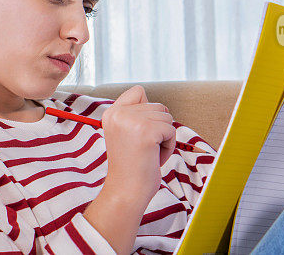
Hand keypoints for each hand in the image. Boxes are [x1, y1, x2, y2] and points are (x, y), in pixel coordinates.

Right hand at [101, 85, 175, 202]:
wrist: (126, 191)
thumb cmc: (132, 165)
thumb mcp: (127, 133)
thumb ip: (138, 115)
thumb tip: (162, 107)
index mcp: (111, 112)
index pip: (139, 91)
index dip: (147, 111)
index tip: (138, 134)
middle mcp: (118, 113)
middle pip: (158, 106)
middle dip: (158, 128)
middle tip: (143, 148)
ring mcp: (132, 120)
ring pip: (167, 117)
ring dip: (164, 138)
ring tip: (148, 153)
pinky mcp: (146, 131)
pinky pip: (172, 130)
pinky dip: (169, 146)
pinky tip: (154, 158)